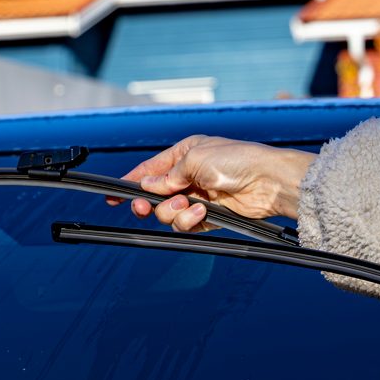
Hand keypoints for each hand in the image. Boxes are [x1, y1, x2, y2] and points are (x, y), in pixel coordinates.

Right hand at [107, 135, 314, 231]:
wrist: (268, 182)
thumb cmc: (236, 160)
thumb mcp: (195, 159)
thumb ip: (168, 176)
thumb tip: (148, 186)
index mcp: (184, 155)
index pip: (150, 170)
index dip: (130, 182)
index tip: (112, 195)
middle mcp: (189, 176)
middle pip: (155, 196)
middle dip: (150, 203)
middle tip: (144, 207)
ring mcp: (198, 197)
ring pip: (169, 213)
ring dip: (175, 212)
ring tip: (191, 206)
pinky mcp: (210, 216)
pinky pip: (188, 224)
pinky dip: (191, 221)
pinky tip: (204, 212)